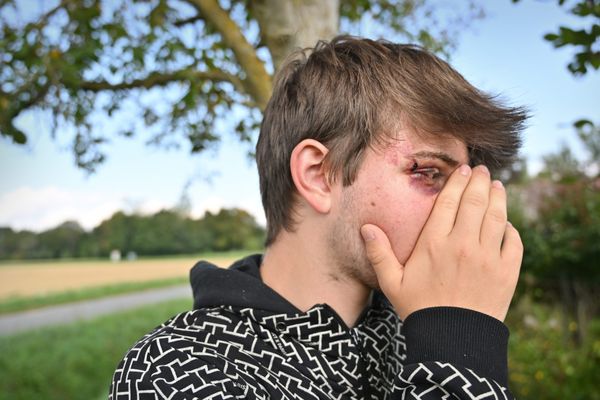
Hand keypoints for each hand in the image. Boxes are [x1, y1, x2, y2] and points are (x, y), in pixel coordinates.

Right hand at [360, 165, 522, 321]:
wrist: (452, 342)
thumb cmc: (419, 309)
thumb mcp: (392, 283)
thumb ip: (379, 253)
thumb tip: (366, 227)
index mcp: (434, 244)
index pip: (449, 202)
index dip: (457, 182)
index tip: (462, 170)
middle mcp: (463, 245)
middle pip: (475, 202)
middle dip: (479, 181)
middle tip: (481, 170)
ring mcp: (487, 257)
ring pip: (497, 216)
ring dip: (498, 196)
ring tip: (496, 185)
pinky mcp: (506, 272)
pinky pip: (513, 242)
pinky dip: (511, 228)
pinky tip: (506, 222)